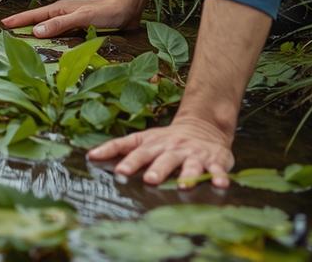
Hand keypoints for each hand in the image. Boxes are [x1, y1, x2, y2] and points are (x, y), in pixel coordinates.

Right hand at [0, 0, 140, 37]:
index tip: (3, 24)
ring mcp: (70, 19)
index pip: (33, 16)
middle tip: (7, 33)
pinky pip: (58, 32)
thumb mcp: (81, 19)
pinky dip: (49, 37)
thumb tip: (35, 32)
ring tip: (22, 40)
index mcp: (59, 10)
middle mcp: (62, 13)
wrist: (127, 8)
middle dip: (22, 25)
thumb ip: (59, 25)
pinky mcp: (78, 26)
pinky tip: (50, 44)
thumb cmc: (106, 12)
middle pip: (37, 20)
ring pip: (47, 26)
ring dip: (35, 31)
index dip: (18, 20)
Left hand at [87, 115, 234, 186]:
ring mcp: (194, 155)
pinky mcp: (214, 161)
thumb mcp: (143, 140)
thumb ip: (118, 147)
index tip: (118, 171)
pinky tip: (220, 184)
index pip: (138, 151)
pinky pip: (218, 169)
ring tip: (183, 185)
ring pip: (191, 165)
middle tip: (149, 180)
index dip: (128, 160)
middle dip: (157, 169)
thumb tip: (91, 156)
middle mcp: (173, 149)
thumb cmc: (166, 139)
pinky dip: (219, 176)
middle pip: (164, 159)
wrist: (204, 125)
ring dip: (187, 175)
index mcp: (154, 144)